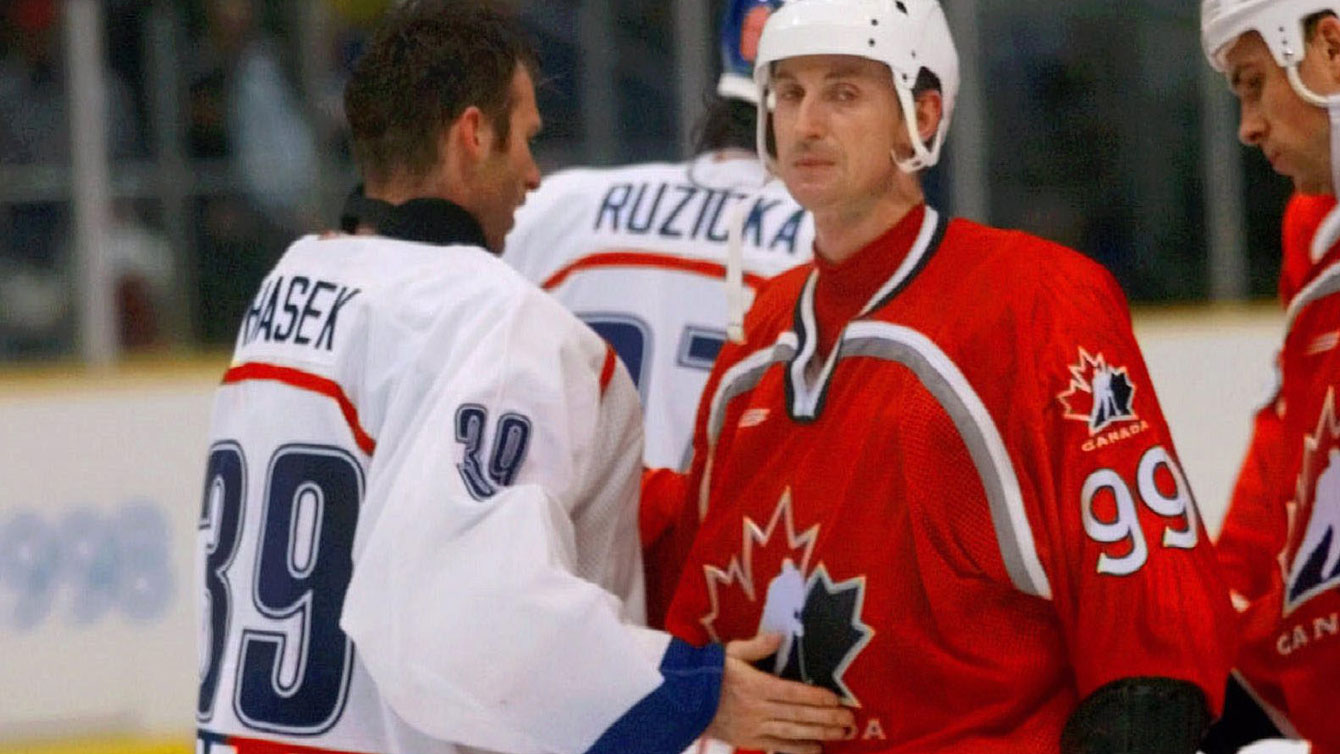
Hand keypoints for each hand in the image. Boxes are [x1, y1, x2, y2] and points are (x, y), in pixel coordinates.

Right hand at [705, 633, 854, 753]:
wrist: (682, 701)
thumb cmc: (707, 673)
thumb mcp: (729, 652)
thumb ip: (756, 646)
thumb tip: (779, 636)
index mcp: (755, 685)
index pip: (792, 693)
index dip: (815, 697)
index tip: (835, 698)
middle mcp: (757, 709)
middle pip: (798, 715)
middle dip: (826, 718)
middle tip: (850, 720)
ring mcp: (754, 727)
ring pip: (793, 733)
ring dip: (820, 733)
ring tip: (842, 733)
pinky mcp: (749, 740)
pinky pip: (778, 746)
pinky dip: (799, 750)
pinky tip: (818, 749)